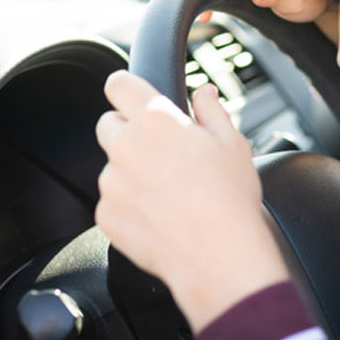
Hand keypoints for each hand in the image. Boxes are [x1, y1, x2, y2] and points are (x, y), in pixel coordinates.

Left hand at [94, 71, 288, 328]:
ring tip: (169, 192)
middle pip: (108, 124)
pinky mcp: (106, 215)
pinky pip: (112, 201)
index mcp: (155, 120)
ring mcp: (111, 183)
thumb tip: (204, 93)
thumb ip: (212, 110)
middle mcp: (125, 147)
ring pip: (112, 165)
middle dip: (129, 131)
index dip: (127, 88)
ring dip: (131, 171)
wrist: (218, 255)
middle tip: (162, 151)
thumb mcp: (233, 143)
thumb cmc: (230, 198)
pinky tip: (160, 214)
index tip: (133, 96)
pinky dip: (129, 204)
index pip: (119, 84)